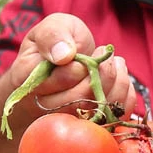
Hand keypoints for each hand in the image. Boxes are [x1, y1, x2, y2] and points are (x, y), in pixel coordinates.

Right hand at [9, 12, 137, 116]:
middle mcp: (41, 106)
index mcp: (27, 80)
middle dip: (104, 75)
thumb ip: (53, 35)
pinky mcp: (87, 125)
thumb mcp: (53, 27)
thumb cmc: (58, 43)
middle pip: (81, 99)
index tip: (89, 51)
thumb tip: (64, 55)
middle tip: (109, 58)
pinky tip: (120, 80)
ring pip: (98, 112)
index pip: (62, 78)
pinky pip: (112, 119)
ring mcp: (64, 119)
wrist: (61, 63)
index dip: (82, 65)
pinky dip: (124, 97)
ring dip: (117, 84)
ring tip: (116, 64)